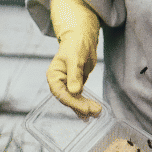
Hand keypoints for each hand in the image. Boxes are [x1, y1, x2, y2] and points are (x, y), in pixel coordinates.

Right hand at [47, 0, 101, 118]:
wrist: (83, 38)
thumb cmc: (76, 44)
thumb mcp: (75, 58)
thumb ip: (74, 74)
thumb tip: (74, 91)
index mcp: (54, 75)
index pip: (61, 93)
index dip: (73, 102)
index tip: (85, 108)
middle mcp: (59, 82)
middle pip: (68, 99)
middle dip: (81, 106)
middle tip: (94, 111)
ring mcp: (67, 84)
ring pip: (75, 100)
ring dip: (84, 107)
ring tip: (97, 113)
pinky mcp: (76, 84)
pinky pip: (80, 97)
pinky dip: (85, 104)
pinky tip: (92, 112)